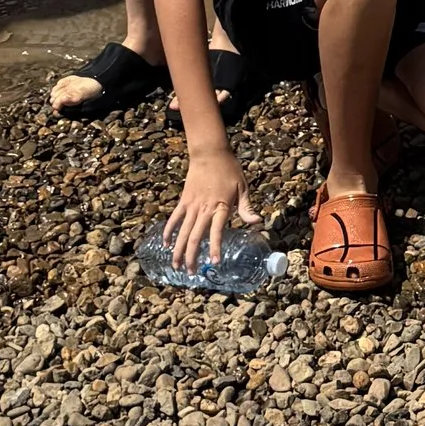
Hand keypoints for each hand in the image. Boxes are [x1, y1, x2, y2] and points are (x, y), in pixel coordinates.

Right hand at [162, 146, 254, 273]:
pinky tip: (167, 245)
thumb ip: (246, 208)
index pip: (217, 231)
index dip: (216, 247)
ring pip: (182, 232)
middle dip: (192, 256)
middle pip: (196, 236)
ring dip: (179, 250)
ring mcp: (191, 205)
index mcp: (221, 206)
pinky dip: (169, 232)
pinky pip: (174, 219)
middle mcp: (204, 209)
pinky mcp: (183, 201)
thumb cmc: (229, 169)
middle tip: (192, 273)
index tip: (215, 262)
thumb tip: (257, 222)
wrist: (209, 152)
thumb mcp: (242, 187)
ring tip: (177, 267)